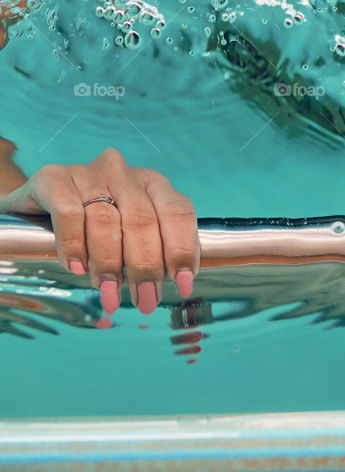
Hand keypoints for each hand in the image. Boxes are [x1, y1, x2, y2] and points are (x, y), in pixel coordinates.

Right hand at [0, 147, 198, 317]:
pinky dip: (74, 243)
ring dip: (109, 263)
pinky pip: (68, 212)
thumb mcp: (127, 233)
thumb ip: (151, 250)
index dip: (182, 247)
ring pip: (106, 219)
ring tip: (109, 293)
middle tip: (144, 299)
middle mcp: (123, 172)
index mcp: (150, 183)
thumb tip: (173, 285)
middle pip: (142, 219)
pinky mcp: (53, 178)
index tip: (182, 283)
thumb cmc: (91, 227)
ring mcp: (88, 173)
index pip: (176, 210)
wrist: (34, 208)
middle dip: (145, 266)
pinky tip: (77, 267)